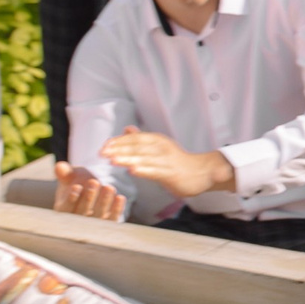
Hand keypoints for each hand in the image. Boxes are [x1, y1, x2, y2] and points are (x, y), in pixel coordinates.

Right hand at [52, 162, 126, 221]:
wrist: (92, 186)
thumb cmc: (77, 180)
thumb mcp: (70, 175)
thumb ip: (64, 172)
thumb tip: (59, 166)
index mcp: (63, 210)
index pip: (65, 208)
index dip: (71, 199)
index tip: (77, 186)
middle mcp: (76, 221)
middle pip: (82, 213)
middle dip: (89, 197)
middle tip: (94, 182)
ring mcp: (92, 225)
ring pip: (97, 217)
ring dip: (104, 203)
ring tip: (109, 187)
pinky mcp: (107, 225)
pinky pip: (111, 220)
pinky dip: (116, 210)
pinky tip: (120, 198)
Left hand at [99, 128, 235, 199]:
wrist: (201, 172)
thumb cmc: (177, 161)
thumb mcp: (159, 146)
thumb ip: (141, 138)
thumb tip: (126, 129)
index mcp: (157, 140)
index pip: (135, 139)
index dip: (119, 141)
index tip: (104, 146)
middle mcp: (161, 148)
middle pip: (137, 147)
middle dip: (119, 149)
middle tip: (102, 152)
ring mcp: (166, 161)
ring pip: (144, 159)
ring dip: (127, 159)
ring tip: (113, 161)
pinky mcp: (171, 174)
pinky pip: (155, 172)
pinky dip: (144, 170)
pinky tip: (133, 171)